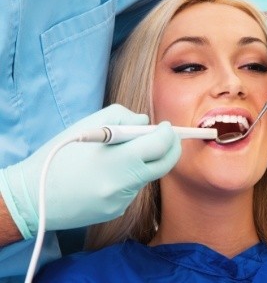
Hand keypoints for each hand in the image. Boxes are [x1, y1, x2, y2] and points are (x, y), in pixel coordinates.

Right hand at [0, 104, 180, 238]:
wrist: (33, 197)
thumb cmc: (58, 155)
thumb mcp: (88, 126)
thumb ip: (123, 117)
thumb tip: (147, 123)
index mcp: (118, 159)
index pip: (160, 145)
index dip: (168, 133)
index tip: (167, 126)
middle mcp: (124, 184)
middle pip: (165, 165)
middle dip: (171, 148)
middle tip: (167, 137)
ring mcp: (122, 201)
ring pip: (147, 176)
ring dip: (144, 162)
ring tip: (120, 155)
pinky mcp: (116, 211)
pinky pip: (132, 189)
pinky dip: (128, 177)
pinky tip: (106, 174)